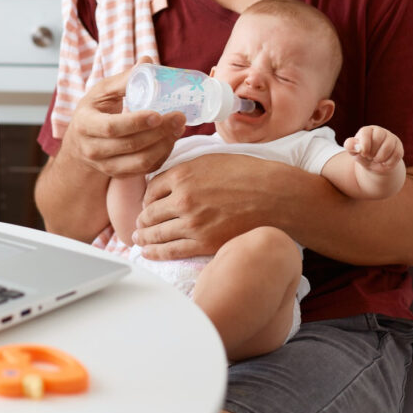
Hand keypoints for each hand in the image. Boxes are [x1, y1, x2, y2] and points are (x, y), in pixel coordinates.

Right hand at [58, 58, 186, 179]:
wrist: (79, 144)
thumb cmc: (93, 112)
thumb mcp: (101, 93)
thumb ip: (124, 79)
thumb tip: (147, 61)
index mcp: (85, 124)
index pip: (111, 127)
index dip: (136, 122)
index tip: (159, 113)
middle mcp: (92, 149)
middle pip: (130, 145)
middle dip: (159, 132)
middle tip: (180, 117)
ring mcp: (105, 166)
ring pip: (141, 161)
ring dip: (165, 145)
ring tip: (179, 128)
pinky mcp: (119, 174)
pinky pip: (145, 170)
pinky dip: (162, 155)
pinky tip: (171, 140)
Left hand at [133, 153, 275, 259]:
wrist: (274, 196)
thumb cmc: (247, 174)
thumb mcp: (210, 160)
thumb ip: (186, 170)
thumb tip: (168, 180)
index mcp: (182, 175)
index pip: (151, 189)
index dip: (146, 198)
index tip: (146, 204)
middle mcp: (182, 199)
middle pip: (150, 213)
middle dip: (142, 220)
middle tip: (138, 225)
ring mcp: (192, 223)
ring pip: (157, 233)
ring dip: (144, 237)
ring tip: (139, 240)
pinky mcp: (204, 243)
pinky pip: (171, 250)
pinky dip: (156, 253)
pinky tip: (148, 252)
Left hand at [344, 126, 404, 172]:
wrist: (376, 164)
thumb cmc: (363, 156)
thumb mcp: (354, 152)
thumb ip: (350, 147)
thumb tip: (350, 144)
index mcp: (367, 130)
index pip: (366, 132)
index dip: (365, 144)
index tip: (363, 154)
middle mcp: (380, 131)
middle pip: (379, 137)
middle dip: (373, 151)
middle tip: (369, 157)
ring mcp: (391, 138)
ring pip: (389, 145)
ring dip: (381, 157)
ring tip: (376, 160)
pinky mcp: (399, 146)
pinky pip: (396, 153)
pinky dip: (389, 162)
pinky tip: (384, 163)